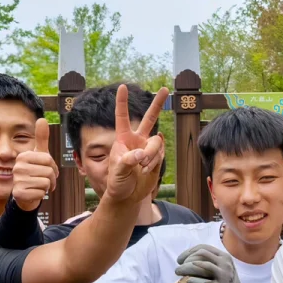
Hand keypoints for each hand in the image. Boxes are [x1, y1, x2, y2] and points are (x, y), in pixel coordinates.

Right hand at [11, 118, 58, 212]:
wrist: (25, 195)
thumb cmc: (34, 172)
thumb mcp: (39, 155)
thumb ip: (41, 138)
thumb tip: (42, 119)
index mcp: (23, 156)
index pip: (48, 159)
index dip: (53, 167)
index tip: (48, 170)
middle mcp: (18, 167)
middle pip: (48, 171)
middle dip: (51, 178)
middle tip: (45, 180)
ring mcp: (17, 180)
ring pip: (46, 182)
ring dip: (47, 187)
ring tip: (39, 186)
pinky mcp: (19, 193)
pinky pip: (41, 193)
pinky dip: (41, 194)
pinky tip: (34, 193)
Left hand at [102, 85, 167, 203]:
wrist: (128, 196)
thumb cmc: (117, 182)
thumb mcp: (117, 172)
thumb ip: (127, 161)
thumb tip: (140, 153)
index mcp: (123, 139)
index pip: (122, 117)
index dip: (122, 102)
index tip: (122, 87)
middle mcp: (137, 140)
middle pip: (149, 118)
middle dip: (158, 104)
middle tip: (165, 89)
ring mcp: (148, 148)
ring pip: (156, 143)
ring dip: (150, 155)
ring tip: (141, 167)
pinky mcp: (157, 158)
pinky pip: (161, 154)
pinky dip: (154, 163)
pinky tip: (146, 170)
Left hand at [175, 245, 252, 282]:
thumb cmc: (223, 282)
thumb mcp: (220, 268)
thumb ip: (208, 261)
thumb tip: (186, 258)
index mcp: (224, 256)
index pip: (204, 247)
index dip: (189, 252)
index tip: (180, 259)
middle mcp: (225, 263)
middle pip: (201, 254)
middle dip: (187, 259)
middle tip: (178, 267)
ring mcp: (224, 275)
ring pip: (201, 266)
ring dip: (186, 268)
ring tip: (178, 272)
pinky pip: (204, 282)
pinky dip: (194, 281)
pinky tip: (188, 282)